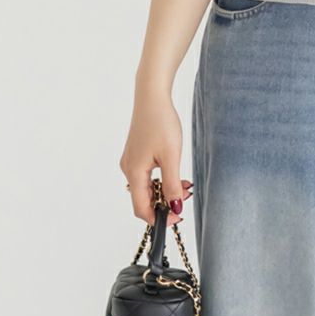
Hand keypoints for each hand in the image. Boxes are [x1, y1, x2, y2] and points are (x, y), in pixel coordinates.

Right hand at [120, 90, 194, 226]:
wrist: (152, 97)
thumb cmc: (161, 123)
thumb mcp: (171, 156)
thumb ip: (172, 184)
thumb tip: (174, 208)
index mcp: (134, 173)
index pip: (141, 209)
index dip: (159, 218)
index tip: (177, 217)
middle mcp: (128, 169)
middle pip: (143, 199)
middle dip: (164, 203)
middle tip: (186, 197)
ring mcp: (131, 161)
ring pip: (147, 187)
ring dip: (164, 191)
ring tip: (185, 185)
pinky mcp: (136, 153)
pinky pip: (147, 175)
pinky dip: (161, 179)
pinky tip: (175, 173)